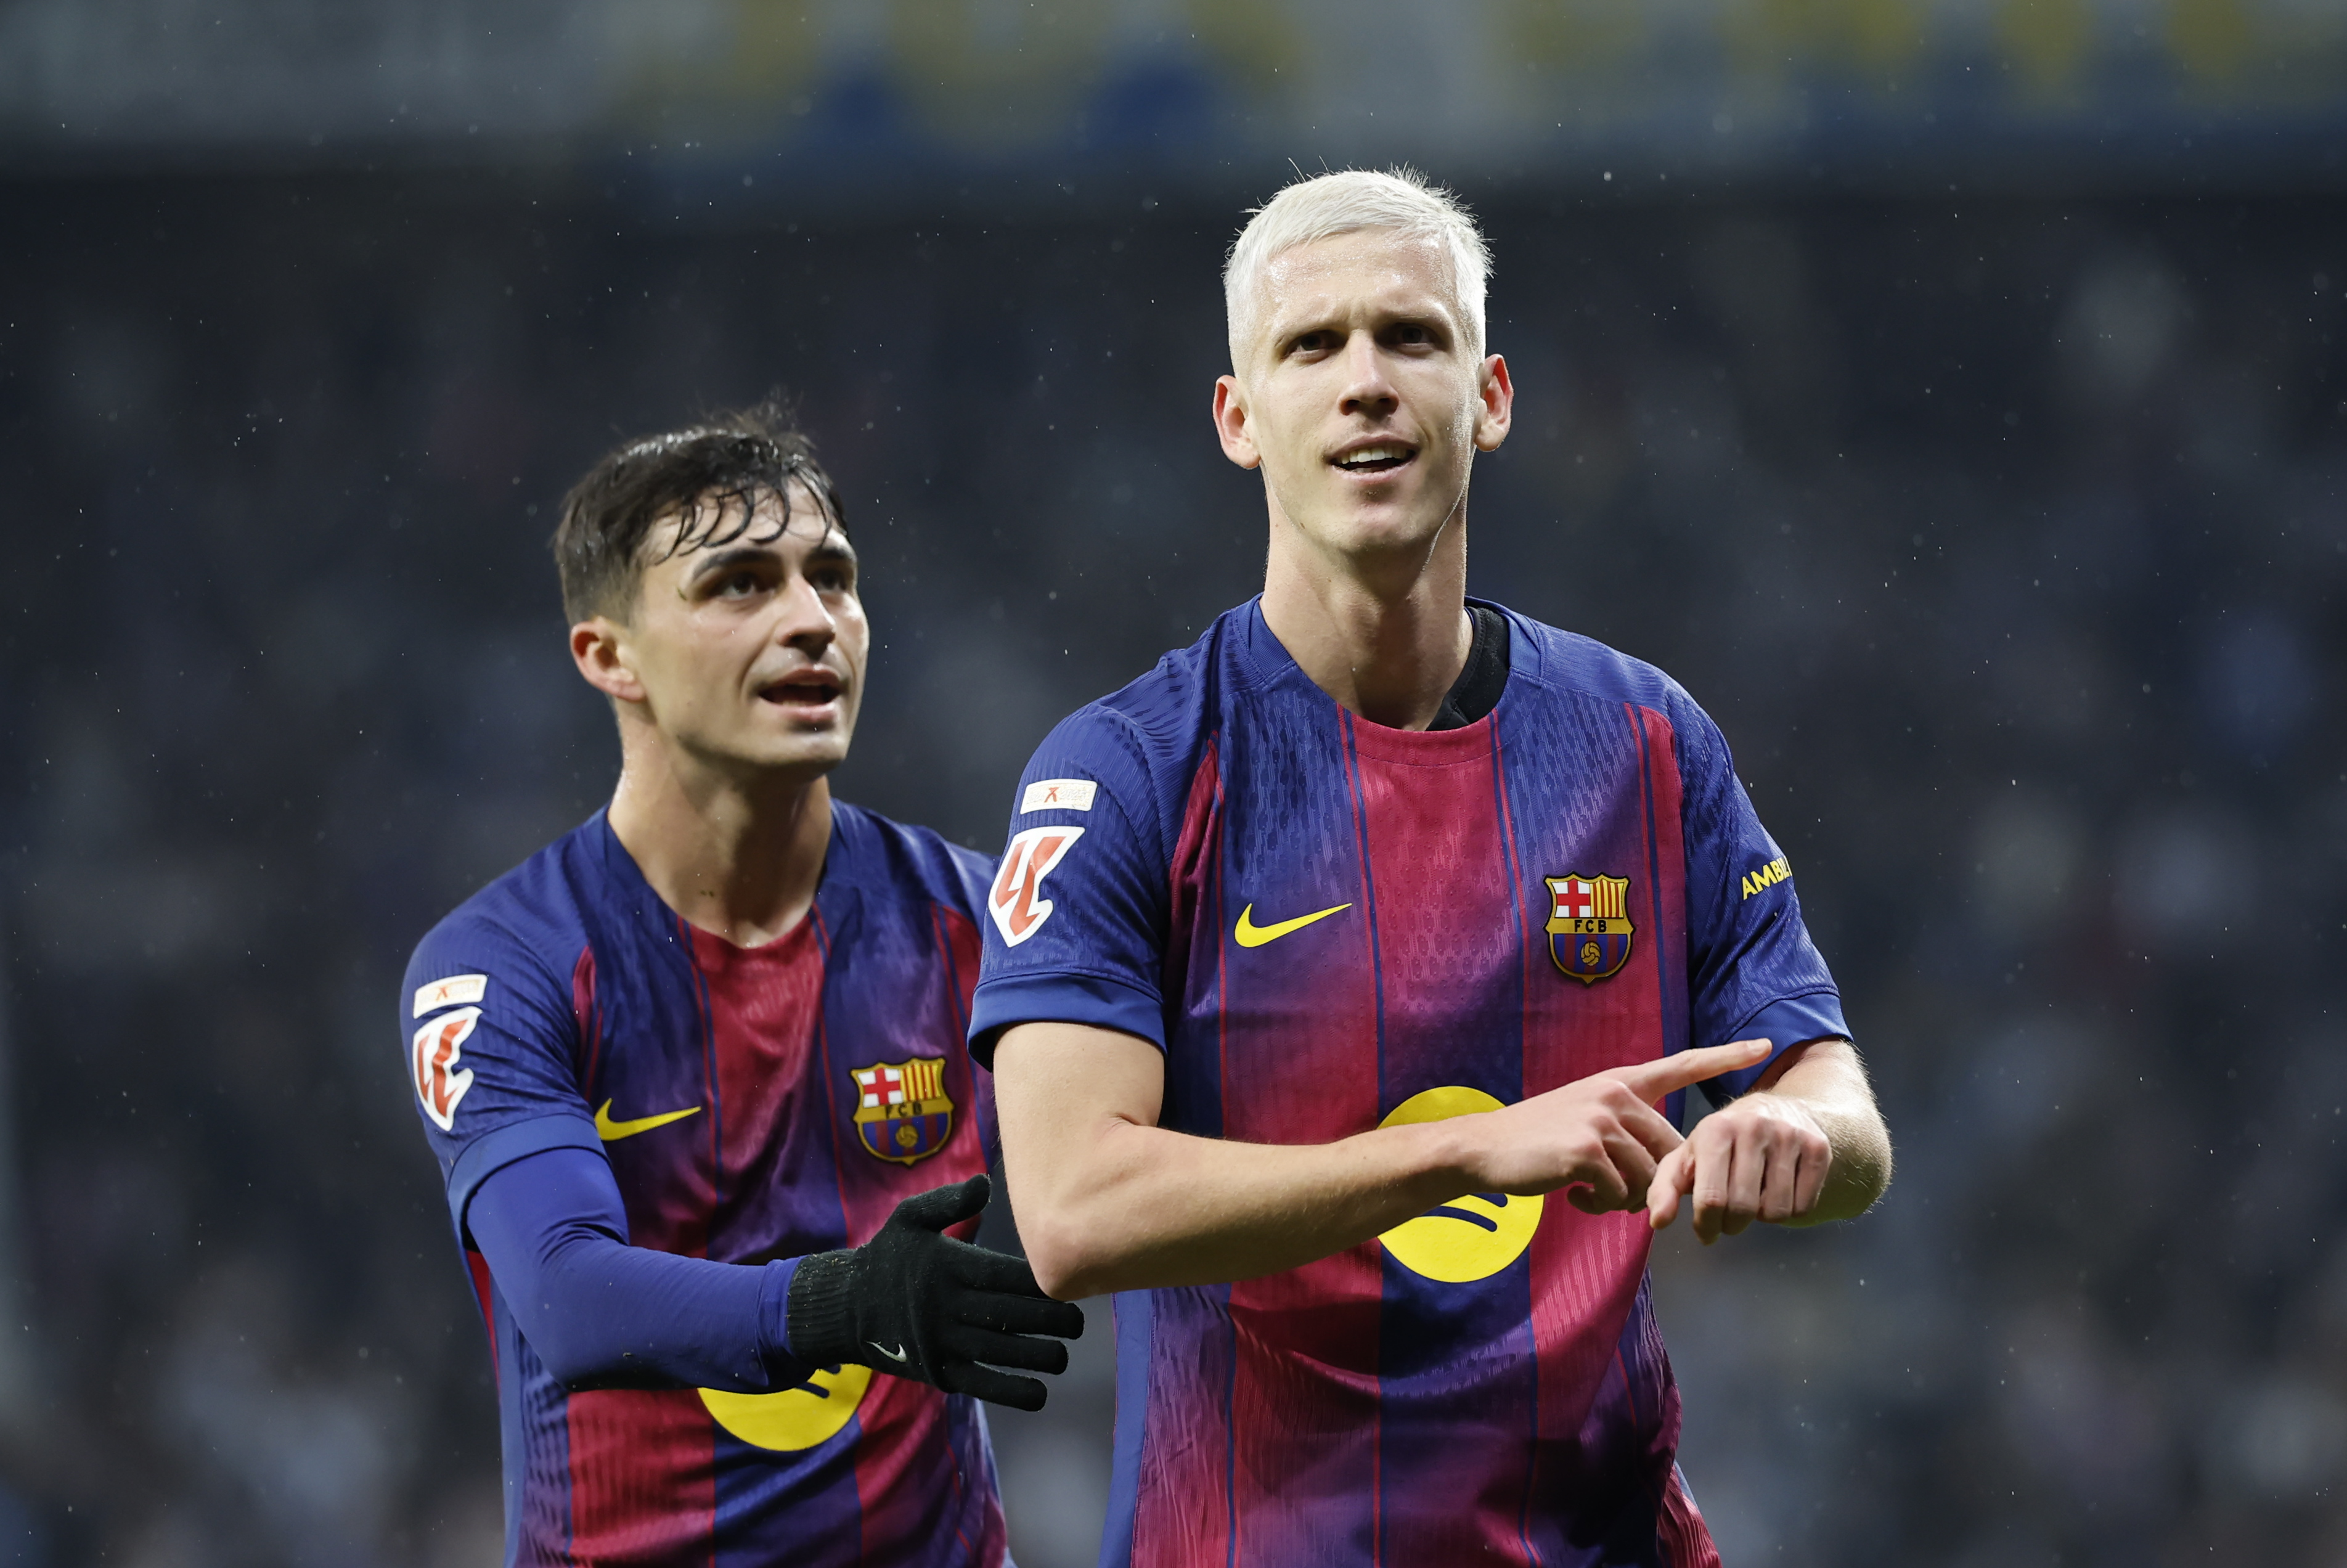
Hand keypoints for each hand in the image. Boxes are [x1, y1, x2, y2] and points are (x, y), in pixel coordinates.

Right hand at [785, 1174, 1085, 1410]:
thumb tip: (986, 1183)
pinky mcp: (936, 1371)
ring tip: (1064, 1353)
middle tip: (1078, 1323)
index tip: (1068, 1281)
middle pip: (1007, 1314)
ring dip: (1037, 1356)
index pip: (1002, 1275)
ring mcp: (940, 1342)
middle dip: (1049, 1320)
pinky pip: (979, 1383)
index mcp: (946, 1266)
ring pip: (998, 1351)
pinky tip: (1040, 1393)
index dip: (1039, 1282)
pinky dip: (1010, 1391)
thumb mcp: (910, 1218)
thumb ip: (949, 1201)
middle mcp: (945, 1305)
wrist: (845, 1307)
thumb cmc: (889, 1256)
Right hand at [1467, 1039, 1771, 1213]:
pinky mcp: (1586, 1150)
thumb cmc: (1538, 1140)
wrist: (1484, 1148)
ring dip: (1625, 1201)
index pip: (1681, 1065)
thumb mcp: (1587, 1120)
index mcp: (1619, 1081)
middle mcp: (1615, 1093)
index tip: (1765, 1045)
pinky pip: (1620, 1195)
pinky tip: (1574, 1197)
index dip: (1724, 1056)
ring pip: (1649, 1178)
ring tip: (1591, 1195)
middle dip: (1656, 1185)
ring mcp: (1601, 1120)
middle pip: (1672, 1150)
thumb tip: (1663, 1177)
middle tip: (1616, 1196)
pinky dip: (1602, 1206)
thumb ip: (1628, 1133)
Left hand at [1646, 1063, 1831, 1242]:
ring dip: (1761, 1217)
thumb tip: (1659, 1222)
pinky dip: (1789, 1210)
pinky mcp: (1818, 1148)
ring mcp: (1790, 1136)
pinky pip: (1803, 1207)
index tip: (1705, 1231)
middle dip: (1732, 1225)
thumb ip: (1664, 1188)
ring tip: (1754, 1198)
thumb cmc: (1722, 1143)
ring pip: (1776, 1211)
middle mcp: (1754, 1127)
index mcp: (1715, 1129)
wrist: (1776, 1111)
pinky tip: (1778, 1190)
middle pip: (1743, 1208)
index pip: (1711, 1199)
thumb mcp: (1687, 1157)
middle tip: (1729, 1218)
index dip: (1706, 1226)